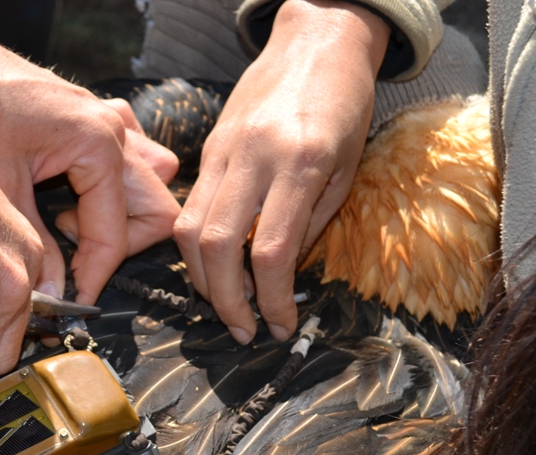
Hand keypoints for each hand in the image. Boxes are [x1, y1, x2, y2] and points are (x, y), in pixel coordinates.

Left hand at [0, 0, 179, 304]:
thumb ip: (35, 249)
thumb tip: (53, 295)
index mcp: (98, 142)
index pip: (119, 232)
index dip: (97, 274)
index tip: (74, 301)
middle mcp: (112, 126)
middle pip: (155, 207)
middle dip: (121, 244)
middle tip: (74, 261)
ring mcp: (103, 116)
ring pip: (148, 180)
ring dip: (121, 212)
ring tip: (65, 223)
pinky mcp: (85, 114)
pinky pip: (123, 157)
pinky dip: (105, 185)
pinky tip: (63, 195)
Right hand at [173, 0, 388, 341]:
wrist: (316, 42)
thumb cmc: (344, 107)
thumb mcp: (346, 169)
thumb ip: (311, 223)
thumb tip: (281, 279)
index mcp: (301, 164)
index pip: (273, 252)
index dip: (272, 300)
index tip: (280, 327)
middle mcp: (254, 158)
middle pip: (220, 247)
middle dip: (227, 301)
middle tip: (244, 331)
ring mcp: (223, 152)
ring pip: (191, 231)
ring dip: (203, 280)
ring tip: (226, 305)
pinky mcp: (207, 150)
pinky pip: (190, 210)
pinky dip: (197, 249)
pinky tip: (215, 268)